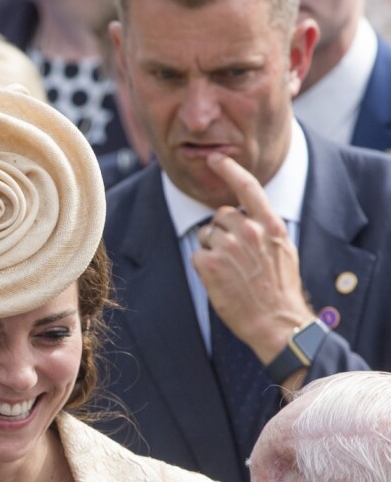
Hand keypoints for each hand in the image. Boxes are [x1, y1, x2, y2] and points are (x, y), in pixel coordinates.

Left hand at [192, 153, 314, 364]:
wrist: (276, 323)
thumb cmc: (280, 290)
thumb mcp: (284, 251)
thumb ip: (265, 229)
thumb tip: (245, 216)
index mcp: (270, 226)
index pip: (248, 187)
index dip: (230, 169)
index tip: (216, 158)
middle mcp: (249, 231)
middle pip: (221, 215)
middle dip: (222, 230)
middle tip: (235, 257)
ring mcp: (228, 246)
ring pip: (207, 234)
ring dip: (213, 248)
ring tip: (231, 271)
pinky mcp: (210, 264)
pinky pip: (197, 254)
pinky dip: (204, 265)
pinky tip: (220, 280)